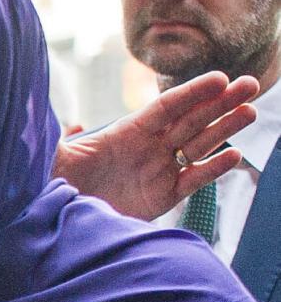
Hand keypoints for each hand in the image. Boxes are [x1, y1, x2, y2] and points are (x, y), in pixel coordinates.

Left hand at [53, 71, 259, 218]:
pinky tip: (233, 156)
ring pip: (199, 144)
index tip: (218, 78)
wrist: (58, 222)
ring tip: (250, 111)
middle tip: (251, 84)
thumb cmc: (52, 184)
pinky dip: (213, 169)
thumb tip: (51, 113)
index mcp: (127, 132)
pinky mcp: (164, 195)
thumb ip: (57, 136)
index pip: (166, 107)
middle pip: (191, 119)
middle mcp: (148, 147)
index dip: (192, 93)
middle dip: (221, 102)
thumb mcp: (51, 156)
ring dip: (225, 129)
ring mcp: (159, 169)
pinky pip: (194, 180)